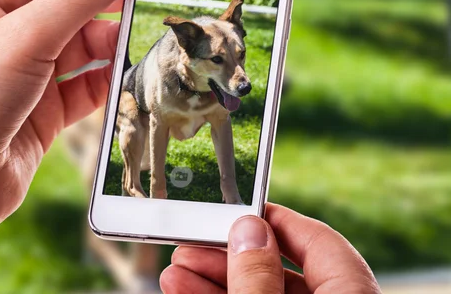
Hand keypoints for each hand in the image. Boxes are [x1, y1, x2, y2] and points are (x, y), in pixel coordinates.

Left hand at [0, 0, 139, 292]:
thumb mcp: (22, 37)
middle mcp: (12, 32)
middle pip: (78, 4)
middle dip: (115, 1)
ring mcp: (31, 72)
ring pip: (88, 46)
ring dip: (116, 44)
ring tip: (148, 41)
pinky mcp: (46, 109)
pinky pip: (89, 85)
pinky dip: (110, 80)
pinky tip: (130, 76)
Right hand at [160, 204, 380, 293]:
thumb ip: (259, 279)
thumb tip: (248, 230)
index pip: (318, 241)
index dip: (273, 219)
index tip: (236, 209)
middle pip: (280, 270)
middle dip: (227, 255)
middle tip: (190, 244)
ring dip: (214, 281)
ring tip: (176, 272)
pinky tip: (185, 291)